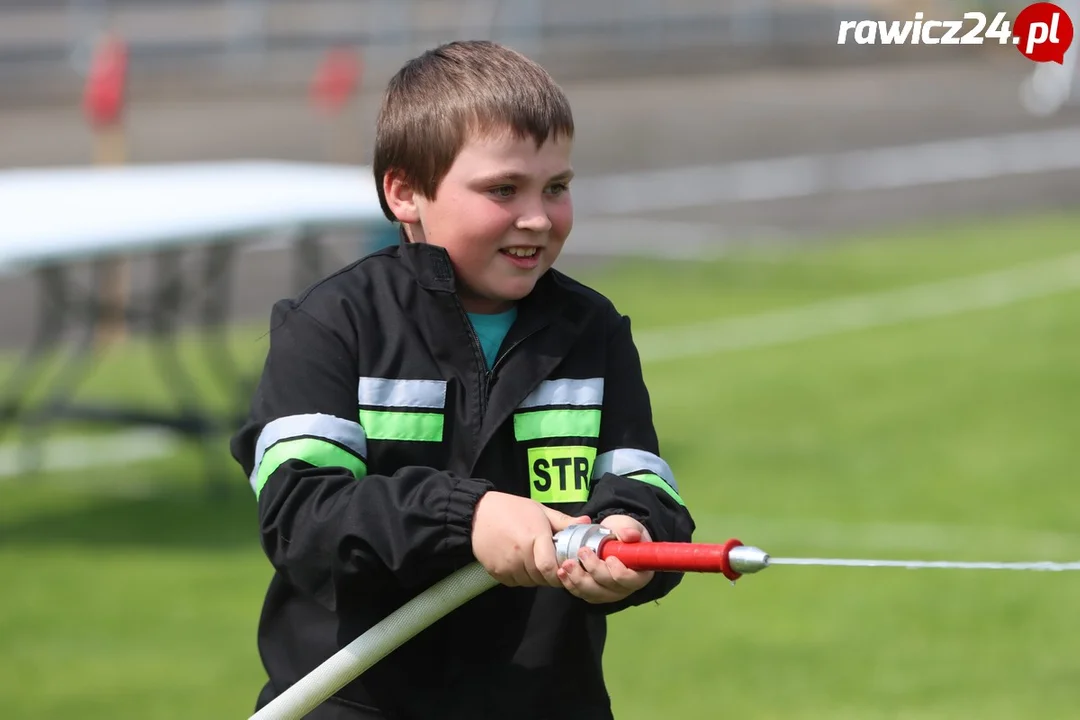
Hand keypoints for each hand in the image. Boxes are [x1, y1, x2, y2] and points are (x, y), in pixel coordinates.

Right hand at [471, 491, 590, 587]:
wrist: (477, 513)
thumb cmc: (511, 509)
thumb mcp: (540, 510)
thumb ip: (564, 522)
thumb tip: (588, 523)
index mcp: (535, 537)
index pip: (550, 568)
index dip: (560, 571)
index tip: (563, 566)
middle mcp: (520, 554)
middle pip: (542, 578)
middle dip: (550, 574)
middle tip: (551, 562)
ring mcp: (507, 565)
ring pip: (530, 582)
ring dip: (536, 576)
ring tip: (534, 559)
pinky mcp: (496, 572)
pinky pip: (515, 582)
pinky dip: (521, 576)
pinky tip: (520, 562)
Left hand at [556, 515, 654, 603]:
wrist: (610, 538)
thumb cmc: (623, 534)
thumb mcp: (628, 527)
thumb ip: (629, 530)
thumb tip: (628, 535)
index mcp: (639, 574)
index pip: (631, 580)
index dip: (619, 573)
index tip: (609, 557)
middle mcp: (624, 588)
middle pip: (609, 589)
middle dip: (593, 572)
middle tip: (582, 553)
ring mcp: (608, 592)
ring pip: (592, 593)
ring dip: (578, 580)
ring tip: (567, 564)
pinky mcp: (593, 593)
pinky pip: (581, 593)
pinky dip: (570, 584)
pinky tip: (562, 572)